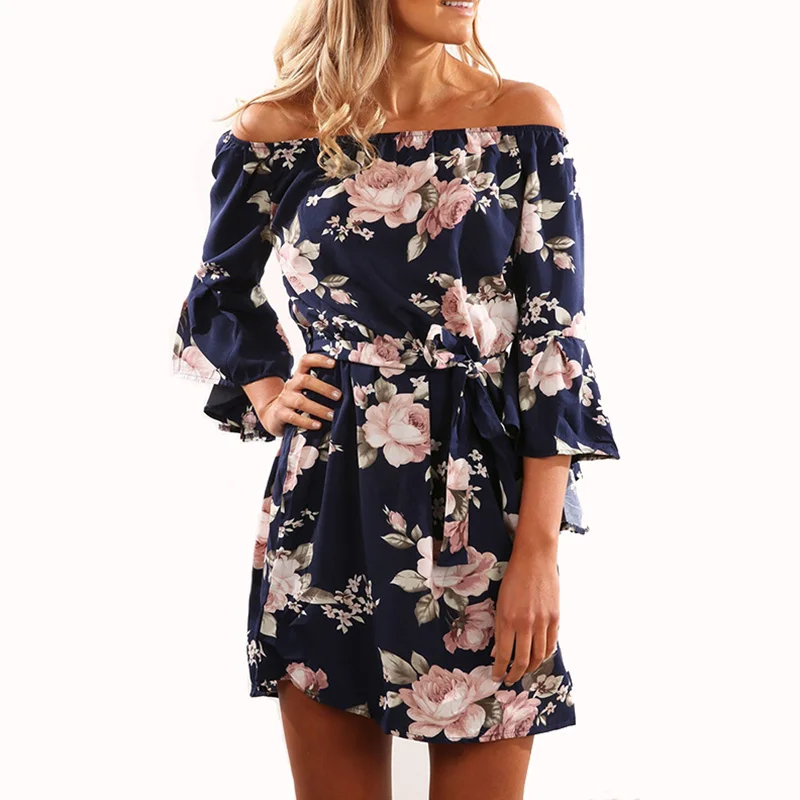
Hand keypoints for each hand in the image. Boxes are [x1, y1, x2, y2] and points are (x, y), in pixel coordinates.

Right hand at [257, 353, 341, 437]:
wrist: (273, 416)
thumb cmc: (297, 402)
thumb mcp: (306, 391)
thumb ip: (320, 387)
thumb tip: (348, 389)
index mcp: (299, 376)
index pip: (306, 361)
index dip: (319, 359)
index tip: (334, 363)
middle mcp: (291, 385)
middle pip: (305, 380)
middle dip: (324, 388)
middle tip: (339, 396)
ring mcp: (284, 399)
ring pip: (301, 401)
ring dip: (319, 408)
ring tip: (332, 415)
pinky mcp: (280, 414)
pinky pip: (293, 417)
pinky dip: (307, 422)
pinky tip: (318, 425)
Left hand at [490, 554, 559, 684]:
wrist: (534, 559)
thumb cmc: (513, 578)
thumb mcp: (500, 602)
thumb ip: (500, 627)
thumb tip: (498, 651)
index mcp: (508, 619)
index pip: (504, 655)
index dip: (500, 670)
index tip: (497, 677)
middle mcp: (526, 623)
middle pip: (522, 661)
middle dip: (515, 674)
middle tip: (510, 679)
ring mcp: (543, 622)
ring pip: (538, 656)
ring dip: (530, 668)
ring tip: (523, 670)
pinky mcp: (555, 618)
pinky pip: (551, 644)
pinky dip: (544, 655)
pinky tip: (538, 657)